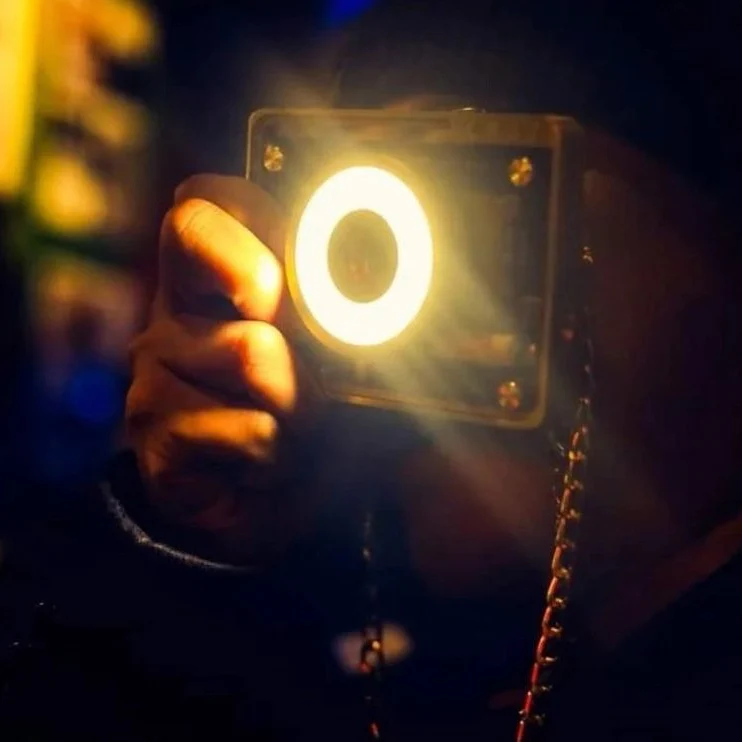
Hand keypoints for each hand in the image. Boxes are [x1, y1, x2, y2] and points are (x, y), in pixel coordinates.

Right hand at [126, 175, 317, 562]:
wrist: (285, 507)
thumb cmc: (318, 417)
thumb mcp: (340, 352)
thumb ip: (347, 309)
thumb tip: (389, 284)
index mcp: (213, 281)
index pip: (204, 201)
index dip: (256, 215)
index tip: (300, 266)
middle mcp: (173, 312)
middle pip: (196, 235)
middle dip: (270, 283)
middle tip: (300, 348)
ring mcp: (154, 369)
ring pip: (251, 350)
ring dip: (303, 401)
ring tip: (298, 428)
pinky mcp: (155, 434)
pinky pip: (251, 428)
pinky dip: (284, 455)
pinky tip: (270, 465)